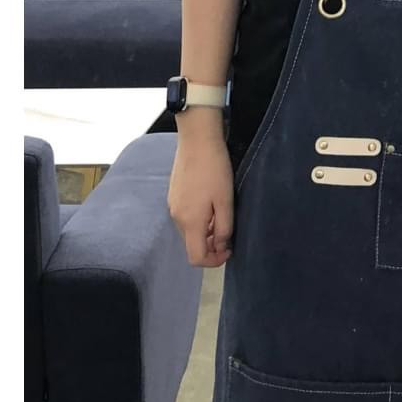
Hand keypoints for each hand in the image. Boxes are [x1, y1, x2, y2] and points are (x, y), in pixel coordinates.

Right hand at [168, 133, 233, 267]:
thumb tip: (221, 246)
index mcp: (190, 222)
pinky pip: (186, 218)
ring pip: (189, 232)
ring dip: (205, 233)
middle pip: (192, 245)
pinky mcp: (173, 195)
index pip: (196, 258)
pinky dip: (199, 220)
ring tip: (221, 216)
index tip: (229, 250)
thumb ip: (223, 228)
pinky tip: (211, 205)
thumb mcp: (225, 201)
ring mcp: (173, 206)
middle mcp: (177, 218)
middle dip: (211, 246)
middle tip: (229, 234)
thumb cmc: (214, 170)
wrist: (197, 141)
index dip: (213, 261)